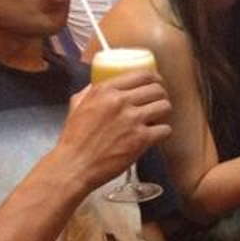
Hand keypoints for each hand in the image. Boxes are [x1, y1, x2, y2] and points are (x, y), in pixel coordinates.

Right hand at [59, 72, 172, 190]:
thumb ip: (89, 92)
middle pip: (157, 89)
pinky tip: (155, 136)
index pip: (142, 74)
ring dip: (164, 113)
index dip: (155, 79)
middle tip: (158, 103)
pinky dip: (163, 133)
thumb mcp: (77, 106)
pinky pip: (166, 129)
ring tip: (157, 119)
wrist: (74, 166)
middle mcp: (120, 101)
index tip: (156, 84)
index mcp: (104, 90)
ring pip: (165, 106)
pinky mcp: (141, 138)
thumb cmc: (74, 139)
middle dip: (161, 96)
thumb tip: (98, 83)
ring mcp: (132, 119)